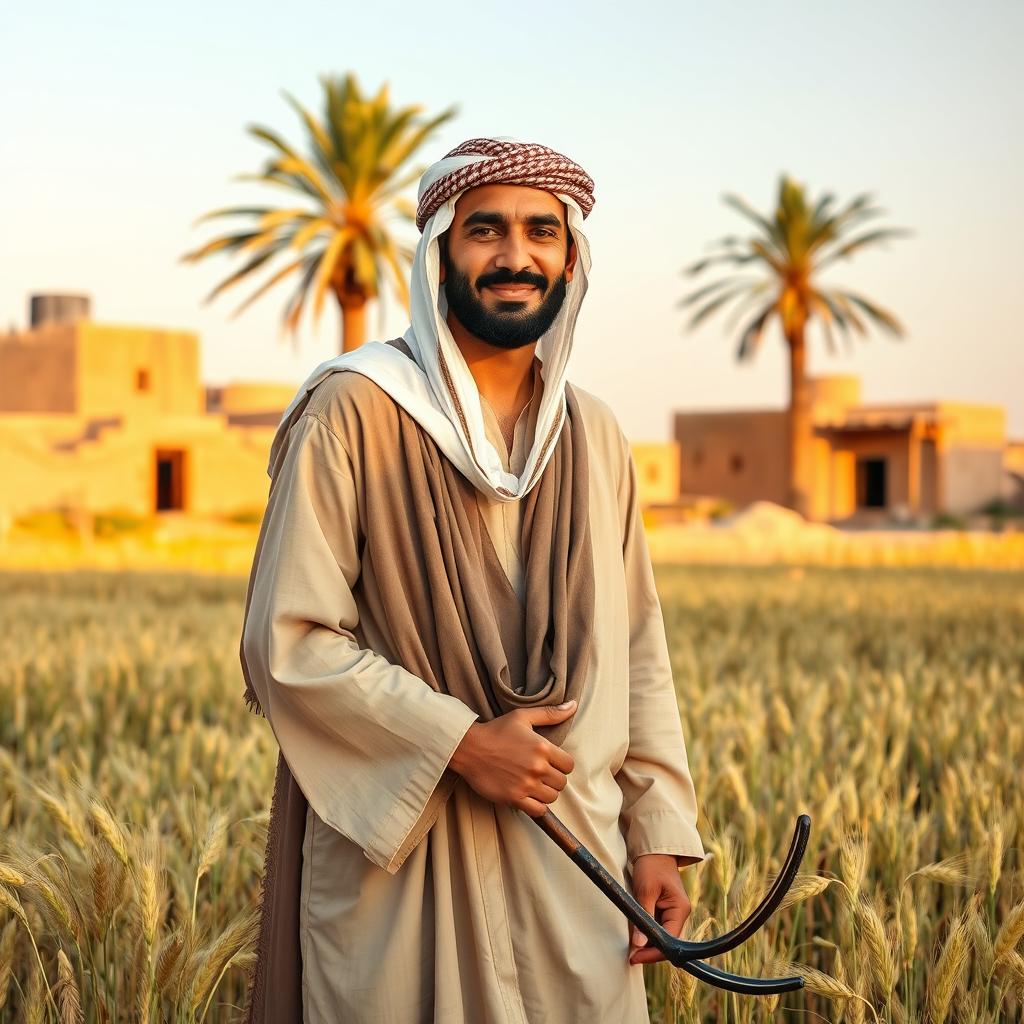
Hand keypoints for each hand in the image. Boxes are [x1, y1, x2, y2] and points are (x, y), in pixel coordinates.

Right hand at [448, 701, 576, 816]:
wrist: (469, 748)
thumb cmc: (496, 730)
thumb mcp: (523, 716)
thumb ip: (550, 713)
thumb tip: (573, 705)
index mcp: (543, 747)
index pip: (569, 765)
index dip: (562, 764)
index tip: (551, 762)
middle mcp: (537, 767)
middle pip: (561, 782)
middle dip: (553, 778)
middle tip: (540, 773)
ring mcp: (526, 784)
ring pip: (552, 797)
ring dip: (546, 792)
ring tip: (534, 784)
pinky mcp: (514, 798)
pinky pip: (538, 810)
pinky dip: (537, 806)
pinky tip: (529, 796)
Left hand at [628, 854, 692, 964]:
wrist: (654, 849)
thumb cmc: (651, 866)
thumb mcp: (645, 891)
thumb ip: (643, 919)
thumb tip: (638, 945)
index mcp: (680, 910)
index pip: (670, 940)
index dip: (653, 952)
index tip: (636, 957)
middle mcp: (679, 914)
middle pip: (667, 942)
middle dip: (649, 950)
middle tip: (631, 956)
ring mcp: (673, 912)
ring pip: (661, 936)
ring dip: (647, 942)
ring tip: (630, 948)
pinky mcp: (665, 910)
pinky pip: (657, 927)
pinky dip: (647, 932)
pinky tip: (635, 935)